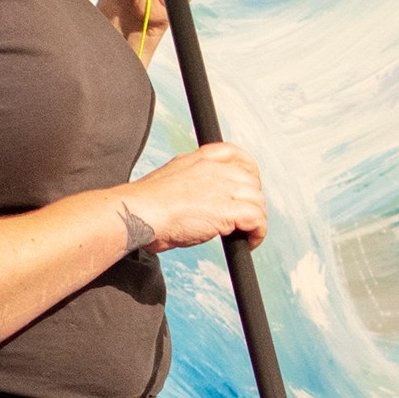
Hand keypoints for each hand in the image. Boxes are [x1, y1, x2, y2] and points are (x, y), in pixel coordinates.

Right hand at [113, 141, 265, 252]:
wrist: (140, 214)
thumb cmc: (146, 205)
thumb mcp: (171, 178)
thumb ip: (191, 181)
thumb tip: (200, 196)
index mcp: (200, 159)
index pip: (236, 154)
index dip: (249, 170)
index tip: (250, 185)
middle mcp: (214, 169)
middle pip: (251, 180)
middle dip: (252, 200)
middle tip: (244, 218)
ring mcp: (222, 188)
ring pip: (257, 201)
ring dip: (256, 219)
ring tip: (247, 235)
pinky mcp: (227, 210)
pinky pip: (257, 219)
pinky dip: (258, 233)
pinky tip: (249, 243)